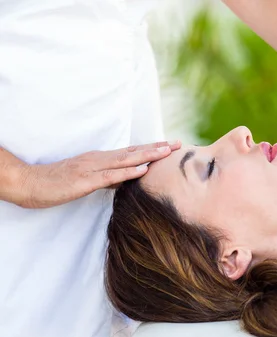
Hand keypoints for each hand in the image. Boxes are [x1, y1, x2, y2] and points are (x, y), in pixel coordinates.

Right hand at [15, 140, 181, 208]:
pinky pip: (110, 176)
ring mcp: (92, 168)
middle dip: (157, 148)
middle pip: (133, 152)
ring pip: (125, 160)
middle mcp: (99, 159)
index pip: (131, 152)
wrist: (28, 183)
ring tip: (167, 151)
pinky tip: (143, 170)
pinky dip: (128, 172)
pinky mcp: (85, 181)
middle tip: (179, 143)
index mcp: (100, 159)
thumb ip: (106, 177)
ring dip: (148, 155)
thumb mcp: (86, 178)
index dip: (152, 148)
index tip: (171, 145)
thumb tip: (125, 179)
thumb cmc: (56, 182)